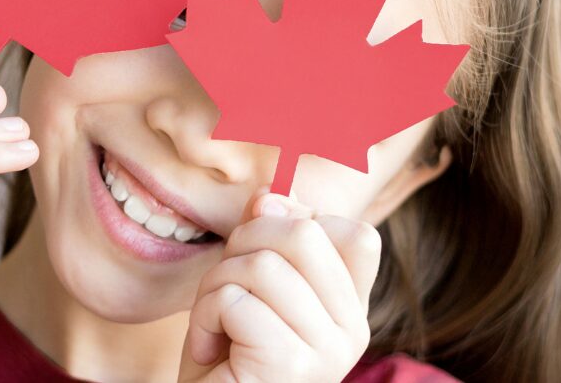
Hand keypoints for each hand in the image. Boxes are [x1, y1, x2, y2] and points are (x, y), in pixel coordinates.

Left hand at [179, 190, 380, 381]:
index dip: (301, 220)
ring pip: (264, 266)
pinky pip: (236, 302)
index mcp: (350, 311)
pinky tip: (206, 350)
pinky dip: (204, 318)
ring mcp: (327, 350)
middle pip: (306, 235)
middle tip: (223, 285)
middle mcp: (352, 332)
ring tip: (212, 326)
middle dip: (245, 244)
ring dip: (216, 287)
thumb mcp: (246, 288)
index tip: (256, 245)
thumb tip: (268, 196)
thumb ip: (264, 241)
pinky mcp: (290, 363)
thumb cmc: (225, 360)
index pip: (357, 236)